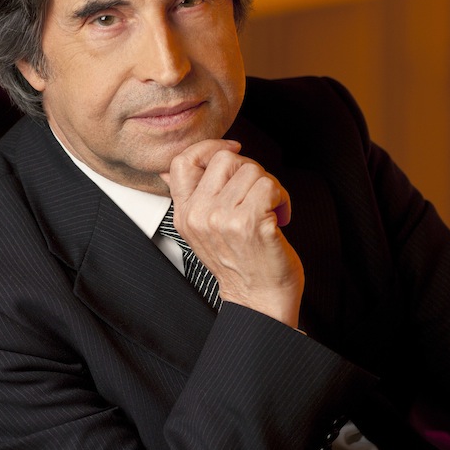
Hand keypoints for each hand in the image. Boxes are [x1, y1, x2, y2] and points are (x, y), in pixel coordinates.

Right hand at [161, 139, 304, 327]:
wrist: (258, 301)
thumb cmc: (240, 265)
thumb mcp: (202, 231)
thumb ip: (191, 199)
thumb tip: (166, 172)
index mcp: (185, 214)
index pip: (182, 161)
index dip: (210, 147)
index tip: (234, 151)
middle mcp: (199, 215)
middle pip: (226, 159)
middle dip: (251, 171)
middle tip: (259, 195)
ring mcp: (223, 220)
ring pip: (253, 171)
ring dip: (271, 187)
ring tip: (271, 211)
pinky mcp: (250, 224)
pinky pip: (271, 186)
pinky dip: (283, 199)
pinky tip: (281, 218)